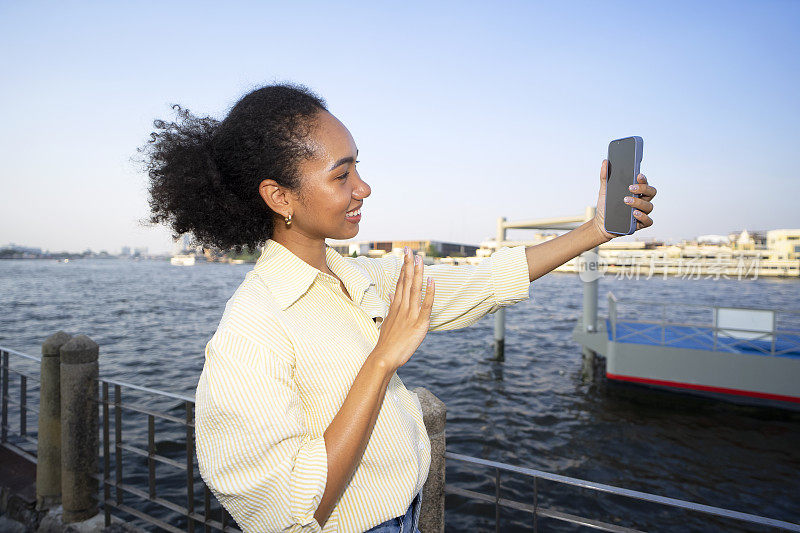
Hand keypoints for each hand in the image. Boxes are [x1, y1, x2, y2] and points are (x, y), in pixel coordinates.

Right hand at [371, 248, 434, 372]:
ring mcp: (410, 314)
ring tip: (420, 259)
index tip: (406, 254)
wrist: (384, 357)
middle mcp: (402, 307)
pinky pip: (426, 306)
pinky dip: (429, 293)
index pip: (400, 282)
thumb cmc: (387, 341)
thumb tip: (391, 294)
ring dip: (418, 273)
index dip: (404, 267)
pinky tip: (432, 281)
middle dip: (409, 264)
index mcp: (396, 306)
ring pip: (415, 289)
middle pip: (406, 282)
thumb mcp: (388, 320)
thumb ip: (391, 305)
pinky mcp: (419, 324)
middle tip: (410, 249)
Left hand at [592, 159, 656, 241]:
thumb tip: (605, 162)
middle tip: (630, 188)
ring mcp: (642, 212)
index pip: (644, 183)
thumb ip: (605, 177)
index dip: (643, 179)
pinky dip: (643, 217)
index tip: (638, 175)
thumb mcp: (604, 191)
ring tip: (627, 201)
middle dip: (643, 189)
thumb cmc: (606, 206)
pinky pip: (648, 221)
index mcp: (636, 192)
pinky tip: (634, 213)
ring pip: (649, 206)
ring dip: (639, 202)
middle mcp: (641, 201)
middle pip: (651, 192)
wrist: (601, 224)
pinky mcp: (640, 224)